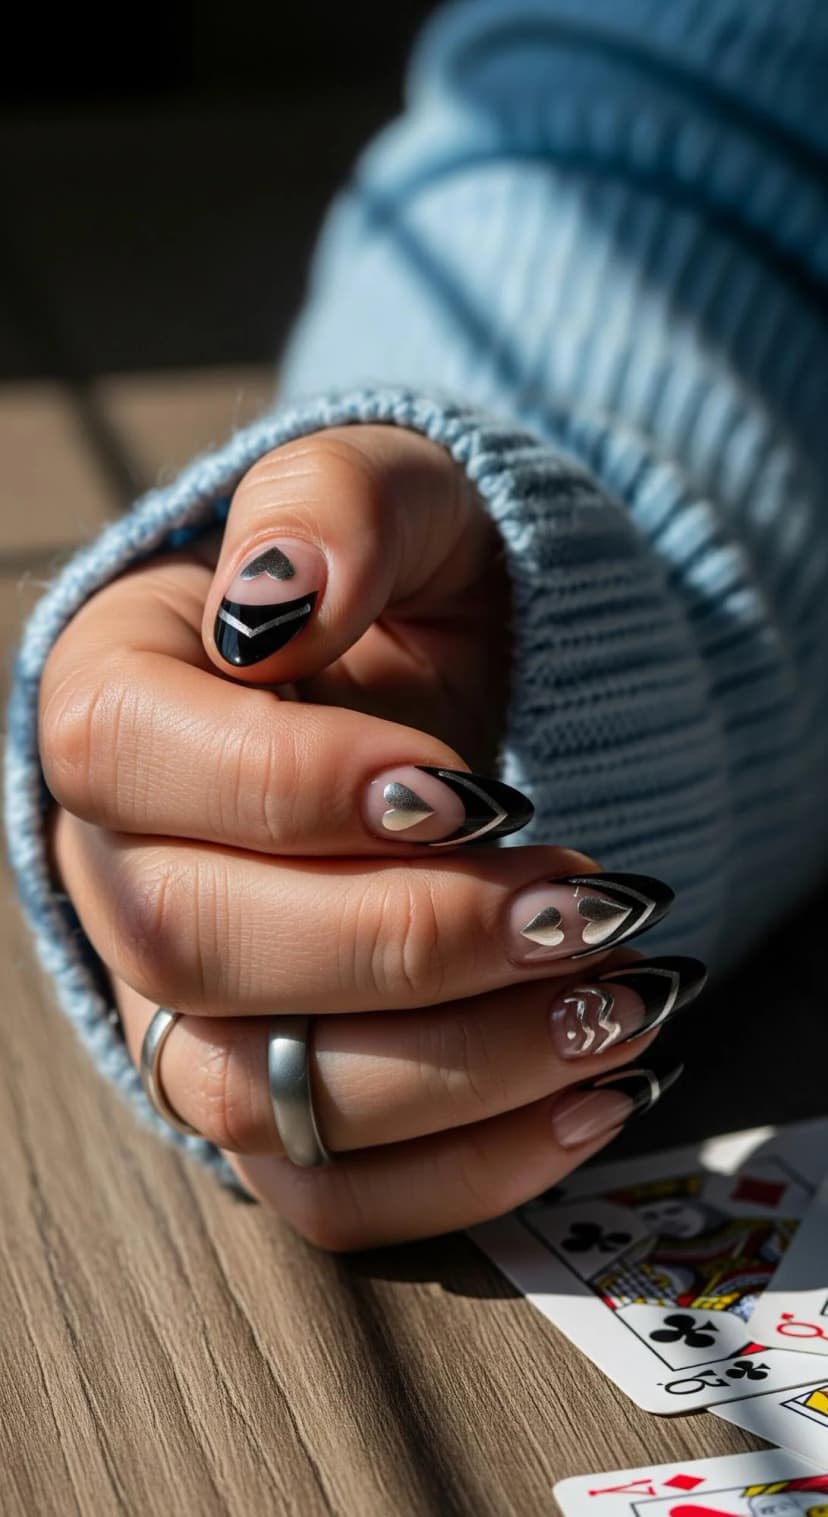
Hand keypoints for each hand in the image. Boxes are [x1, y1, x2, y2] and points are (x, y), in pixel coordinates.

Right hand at [39, 424, 701, 1248]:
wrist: (450, 704)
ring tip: (613, 1006)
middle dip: (408, 939)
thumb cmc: (408, 596)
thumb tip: (274, 601)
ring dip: (454, 1069)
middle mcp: (117, 867)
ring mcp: (182, 1002)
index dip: (296, 789)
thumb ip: (334, 507)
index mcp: (112, 700)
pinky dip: (463, 1170)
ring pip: (257, 1092)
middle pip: (197, 944)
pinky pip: (326, 1185)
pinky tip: (592, 1098)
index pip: (134, 760)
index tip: (468, 790)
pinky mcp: (270, 1093)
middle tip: (580, 905)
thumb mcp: (396, 495)